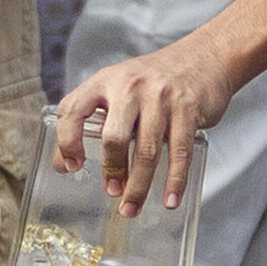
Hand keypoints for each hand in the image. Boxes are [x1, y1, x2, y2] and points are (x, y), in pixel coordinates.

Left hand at [54, 42, 232, 218]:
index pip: (74, 109)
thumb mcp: (116, 90)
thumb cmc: (152, 81)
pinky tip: (169, 199)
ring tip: (132, 207)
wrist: (203, 58)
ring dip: (139, 185)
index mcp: (105, 81)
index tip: (72, 166)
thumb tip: (63, 164)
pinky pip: (179, 152)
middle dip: (112, 170)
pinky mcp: (187, 109)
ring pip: (147, 150)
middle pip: (114, 136)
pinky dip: (174, 180)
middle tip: (112, 191)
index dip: (67, 141)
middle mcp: (130, 86)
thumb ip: (91, 120)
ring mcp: (161, 97)